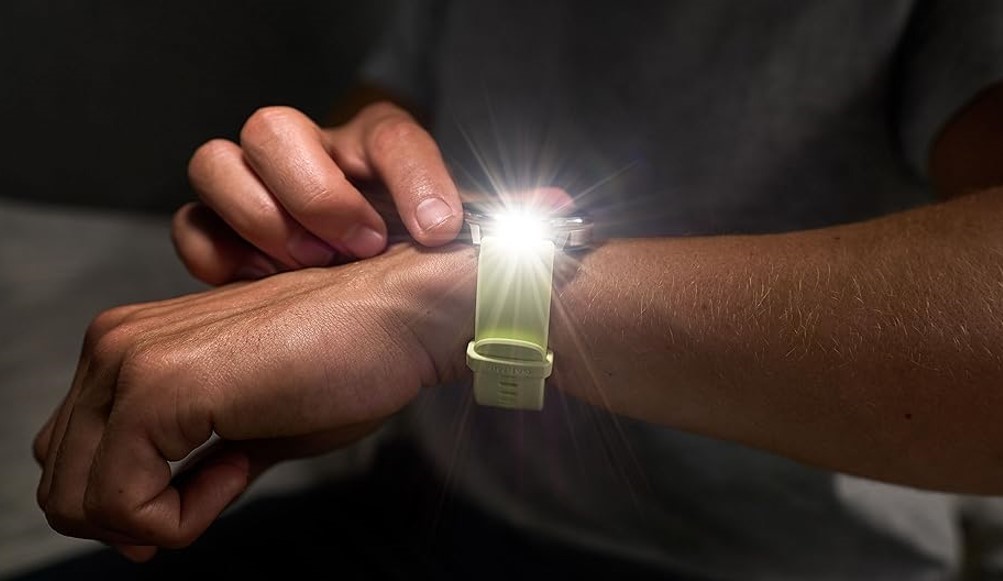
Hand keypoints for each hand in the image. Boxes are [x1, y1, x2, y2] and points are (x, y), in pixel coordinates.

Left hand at [33, 244, 475, 559]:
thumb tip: (149, 522)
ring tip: (233, 474)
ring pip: (77, 499)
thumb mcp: (252, 429)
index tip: (200, 497)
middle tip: (214, 496)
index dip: (128, 503)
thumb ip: (192, 466)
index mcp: (131, 344)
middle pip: (61, 482)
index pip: (72, 455)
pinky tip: (237, 470)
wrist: (402, 316)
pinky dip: (178, 516)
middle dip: (134, 517)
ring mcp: (130, 360)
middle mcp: (115, 343)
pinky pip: (122, 500)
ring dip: (157, 517)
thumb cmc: (347, 361)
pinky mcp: (159, 386)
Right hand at [174, 102, 463, 284]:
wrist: (363, 276)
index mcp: (371, 146)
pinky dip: (217, 255)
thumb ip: (486, 222)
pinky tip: (261, 282)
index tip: (439, 232)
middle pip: (274, 128)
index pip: (390, 135)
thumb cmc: (403, 245)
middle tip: (359, 247)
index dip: (415, 179)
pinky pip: (191, 225)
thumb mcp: (447, 232)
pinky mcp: (217, 227)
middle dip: (317, 195)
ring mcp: (254, 185)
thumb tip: (547, 209)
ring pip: (215, 161)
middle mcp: (307, 153)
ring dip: (262, 219)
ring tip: (308, 266)